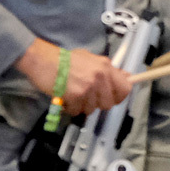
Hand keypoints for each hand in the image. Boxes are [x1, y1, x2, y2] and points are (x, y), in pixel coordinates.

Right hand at [17, 38, 132, 113]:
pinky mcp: (75, 96)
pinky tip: (65, 97)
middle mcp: (99, 77)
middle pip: (108, 104)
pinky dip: (70, 108)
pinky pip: (77, 111)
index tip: (111, 97)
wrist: (43, 59)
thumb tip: (126, 76)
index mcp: (105, 67)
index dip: (119, 96)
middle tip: (86, 97)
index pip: (125, 89)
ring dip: (82, 106)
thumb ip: (108, 70)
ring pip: (91, 109)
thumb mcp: (90, 59)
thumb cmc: (65, 59)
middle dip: (97, 103)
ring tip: (73, 95)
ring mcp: (88, 87)